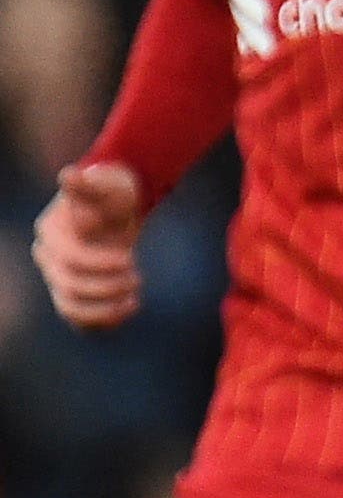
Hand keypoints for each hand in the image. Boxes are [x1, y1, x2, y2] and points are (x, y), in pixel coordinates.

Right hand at [32, 162, 145, 330]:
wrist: (118, 208)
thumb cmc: (113, 193)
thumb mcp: (109, 184)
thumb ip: (89, 183)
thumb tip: (69, 175)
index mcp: (51, 232)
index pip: (71, 259)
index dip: (102, 264)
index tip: (131, 257)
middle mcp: (48, 257)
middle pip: (70, 286)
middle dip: (109, 286)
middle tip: (138, 277)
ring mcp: (58, 276)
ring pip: (69, 306)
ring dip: (104, 310)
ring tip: (134, 300)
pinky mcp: (74, 292)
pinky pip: (78, 319)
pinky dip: (100, 322)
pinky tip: (127, 311)